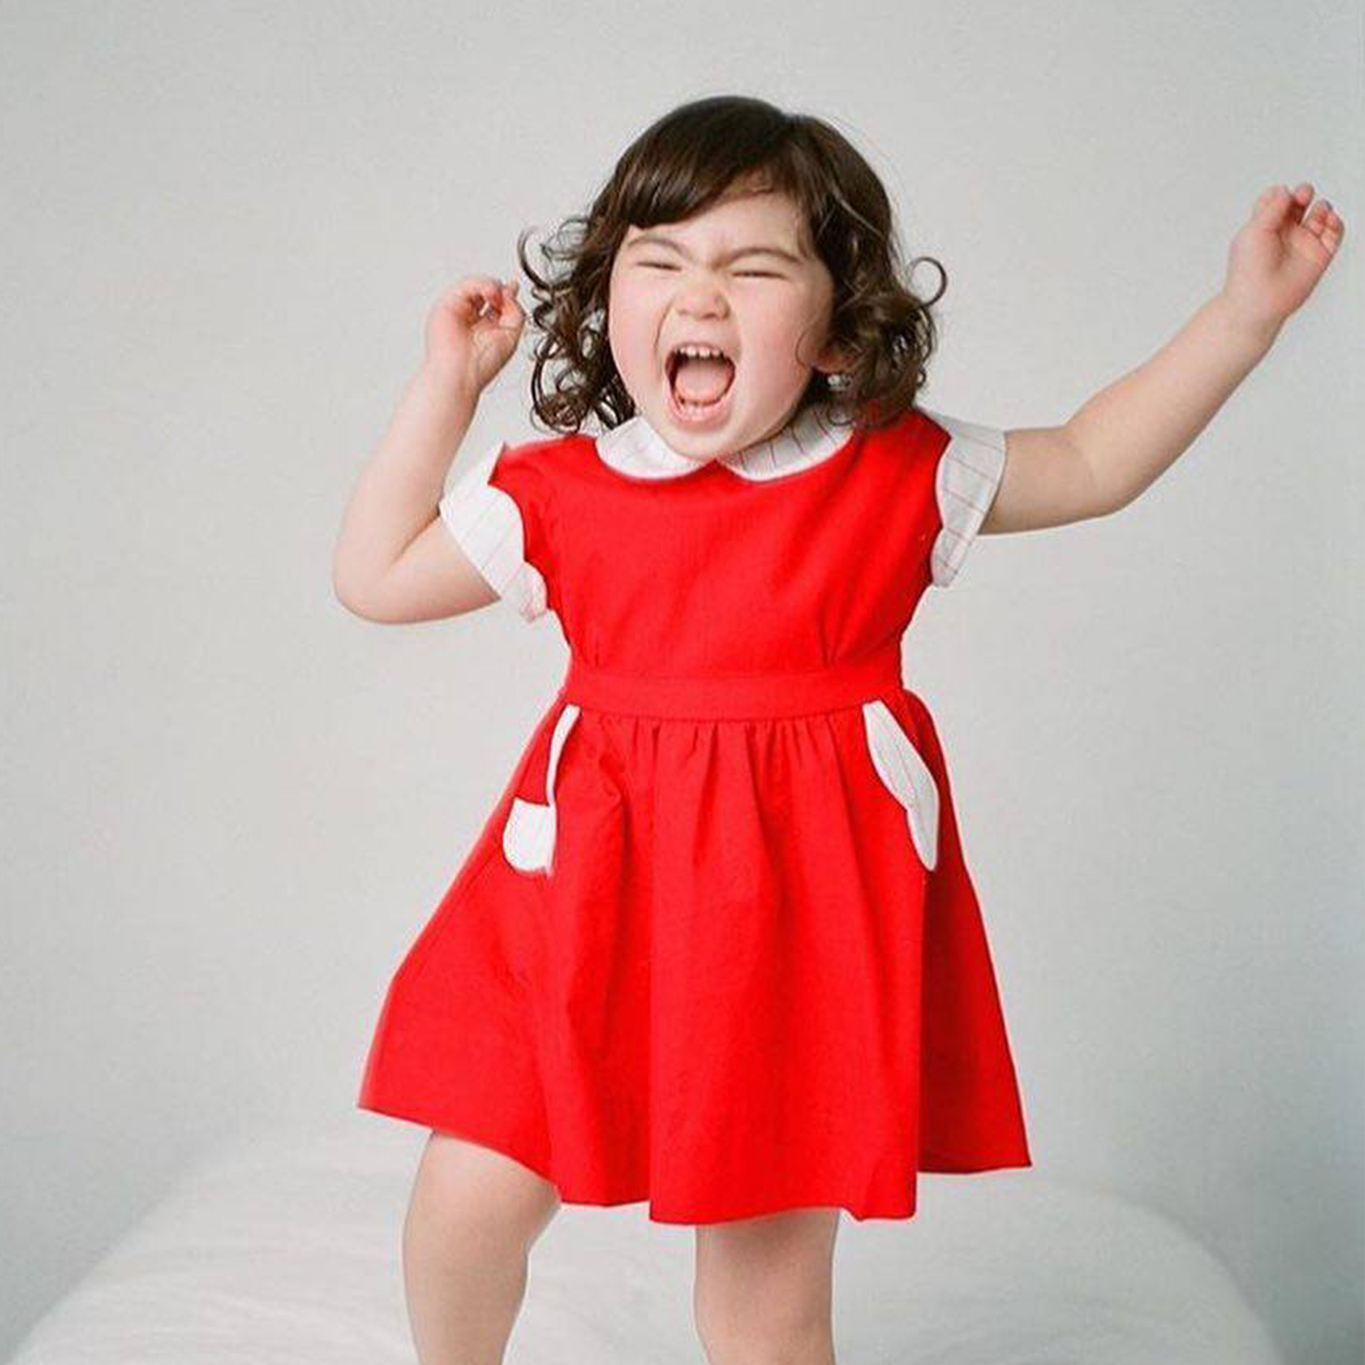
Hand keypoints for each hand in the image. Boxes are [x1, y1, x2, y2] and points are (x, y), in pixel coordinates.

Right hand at [423, 275, 526, 398]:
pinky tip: (489, 293)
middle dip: (499, 290)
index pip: (496, 304)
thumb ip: (516, 311)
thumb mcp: (511, 336)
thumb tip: (511, 291)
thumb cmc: (482, 364)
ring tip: (496, 295)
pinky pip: (464, 285)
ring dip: (491, 286)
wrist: (460, 374)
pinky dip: (480, 284)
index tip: (514, 286)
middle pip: (485, 292)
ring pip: (475, 286)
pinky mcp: (446, 304)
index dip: (506, 294)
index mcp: (485, 329)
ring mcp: (458, 311)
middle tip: (507, 295)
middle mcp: (470, 319)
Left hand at [1219, 182, 1345, 340]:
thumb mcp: (1254, 232)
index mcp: (1264, 226)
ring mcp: (1303, 243)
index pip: (1276, 199)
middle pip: (1299, 202)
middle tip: (1302, 196)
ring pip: (1320, 214)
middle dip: (1304, 193)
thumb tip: (1285, 190)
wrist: (1258, 301)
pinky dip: (1336, 222)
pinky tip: (1329, 221)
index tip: (1280, 198)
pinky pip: (1335, 232)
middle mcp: (1284, 233)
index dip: (1280, 193)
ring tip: (1317, 212)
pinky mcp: (1319, 255)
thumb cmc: (1248, 271)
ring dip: (1322, 207)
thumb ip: (1271, 208)